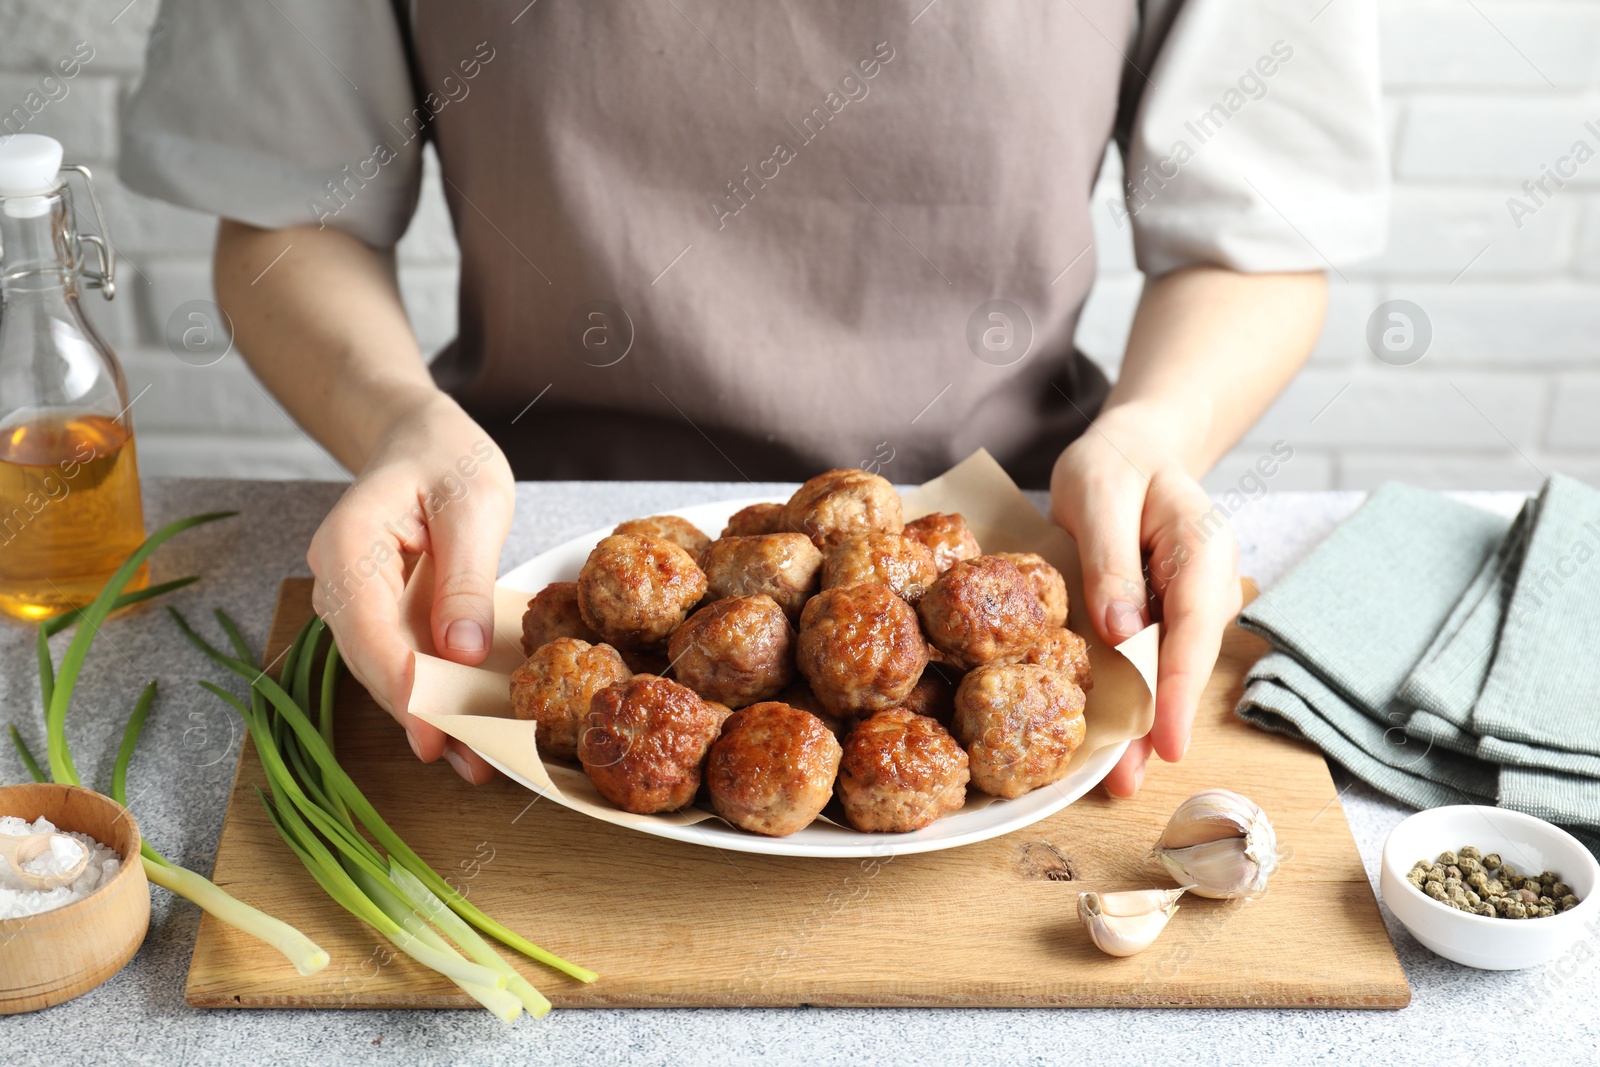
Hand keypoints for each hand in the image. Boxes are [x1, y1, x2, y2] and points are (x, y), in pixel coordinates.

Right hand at [307, 392, 513, 783]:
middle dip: (418, 713)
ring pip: (385, 672)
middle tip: (467, 758)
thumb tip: (462, 650)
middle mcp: (339, 581)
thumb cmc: (446, 457)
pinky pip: (404, 664)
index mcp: (348, 543)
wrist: (421, 440)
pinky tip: (467, 735)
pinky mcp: (383, 618)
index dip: (400, 680)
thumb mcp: (473, 502)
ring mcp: (357, 604)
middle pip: (371, 661)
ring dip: (427, 717)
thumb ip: (465, 575)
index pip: (367, 625)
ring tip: (476, 761)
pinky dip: (434, 697)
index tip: (433, 724)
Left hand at [1050, 404, 1241, 797]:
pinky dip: (1130, 696)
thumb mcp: (1100, 494)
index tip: (1167, 743)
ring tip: (1114, 778)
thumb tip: (1122, 630)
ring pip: (1167, 671)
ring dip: (1143, 721)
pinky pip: (1149, 661)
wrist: (1134, 450)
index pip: (1194, 626)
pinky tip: (1110, 740)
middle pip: (1184, 663)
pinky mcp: (1164, 618)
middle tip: (1124, 782)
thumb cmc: (1116, 464)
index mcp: (1203, 548)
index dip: (1178, 688)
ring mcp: (1190, 605)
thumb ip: (1110, 559)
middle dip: (1158, 724)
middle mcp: (1207, 585)